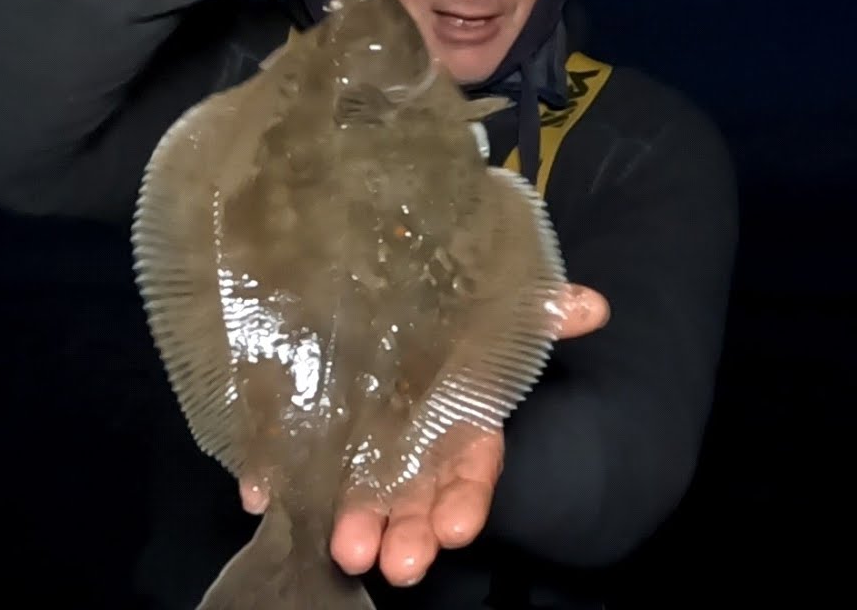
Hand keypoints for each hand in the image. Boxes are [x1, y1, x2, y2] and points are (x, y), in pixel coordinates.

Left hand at [239, 283, 609, 584]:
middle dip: (409, 535)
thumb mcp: (493, 312)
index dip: (463, 502)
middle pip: (415, 501)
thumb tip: (594, 305)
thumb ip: (539, 314)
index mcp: (460, 429)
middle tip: (398, 563)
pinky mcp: (310, 439)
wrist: (379, 293)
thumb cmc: (447, 319)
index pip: (469, 474)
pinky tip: (262, 496)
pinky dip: (278, 484)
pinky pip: (292, 467)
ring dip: (353, 526)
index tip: (453, 528)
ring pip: (361, 497)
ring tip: (345, 550)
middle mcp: (413, 451)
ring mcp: (360, 450)